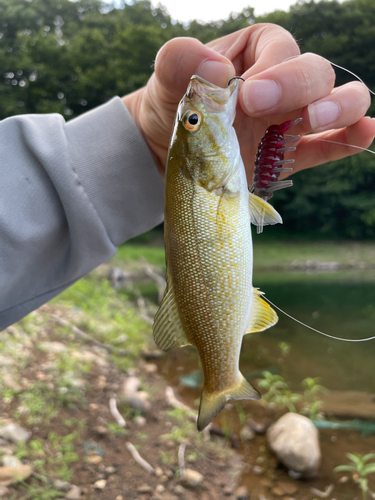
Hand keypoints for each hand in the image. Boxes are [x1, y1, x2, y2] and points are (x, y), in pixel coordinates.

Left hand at [123, 24, 374, 181]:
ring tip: (316, 118)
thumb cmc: (173, 106)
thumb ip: (179, 62)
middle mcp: (282, 81)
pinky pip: (329, 145)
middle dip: (299, 87)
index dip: (272, 71)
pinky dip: (349, 140)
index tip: (245, 95)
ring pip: (338, 102)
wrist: (172, 149)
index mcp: (257, 52)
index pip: (281, 49)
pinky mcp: (292, 154)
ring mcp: (291, 119)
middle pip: (316, 73)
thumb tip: (217, 69)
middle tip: (262, 108)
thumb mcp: (165, 80)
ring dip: (339, 108)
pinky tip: (362, 135)